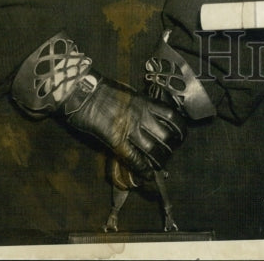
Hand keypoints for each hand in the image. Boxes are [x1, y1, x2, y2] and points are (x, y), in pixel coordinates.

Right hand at [64, 73, 184, 180]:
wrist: (84, 92)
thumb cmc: (104, 89)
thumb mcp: (130, 93)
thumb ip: (142, 104)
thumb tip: (150, 113)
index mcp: (146, 102)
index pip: (172, 116)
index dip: (179, 129)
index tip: (179, 136)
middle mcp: (142, 116)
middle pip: (165, 136)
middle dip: (169, 148)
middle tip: (167, 153)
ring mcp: (129, 129)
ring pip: (153, 150)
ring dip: (157, 161)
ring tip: (158, 166)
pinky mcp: (116, 141)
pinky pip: (133, 158)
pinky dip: (142, 169)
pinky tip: (146, 175)